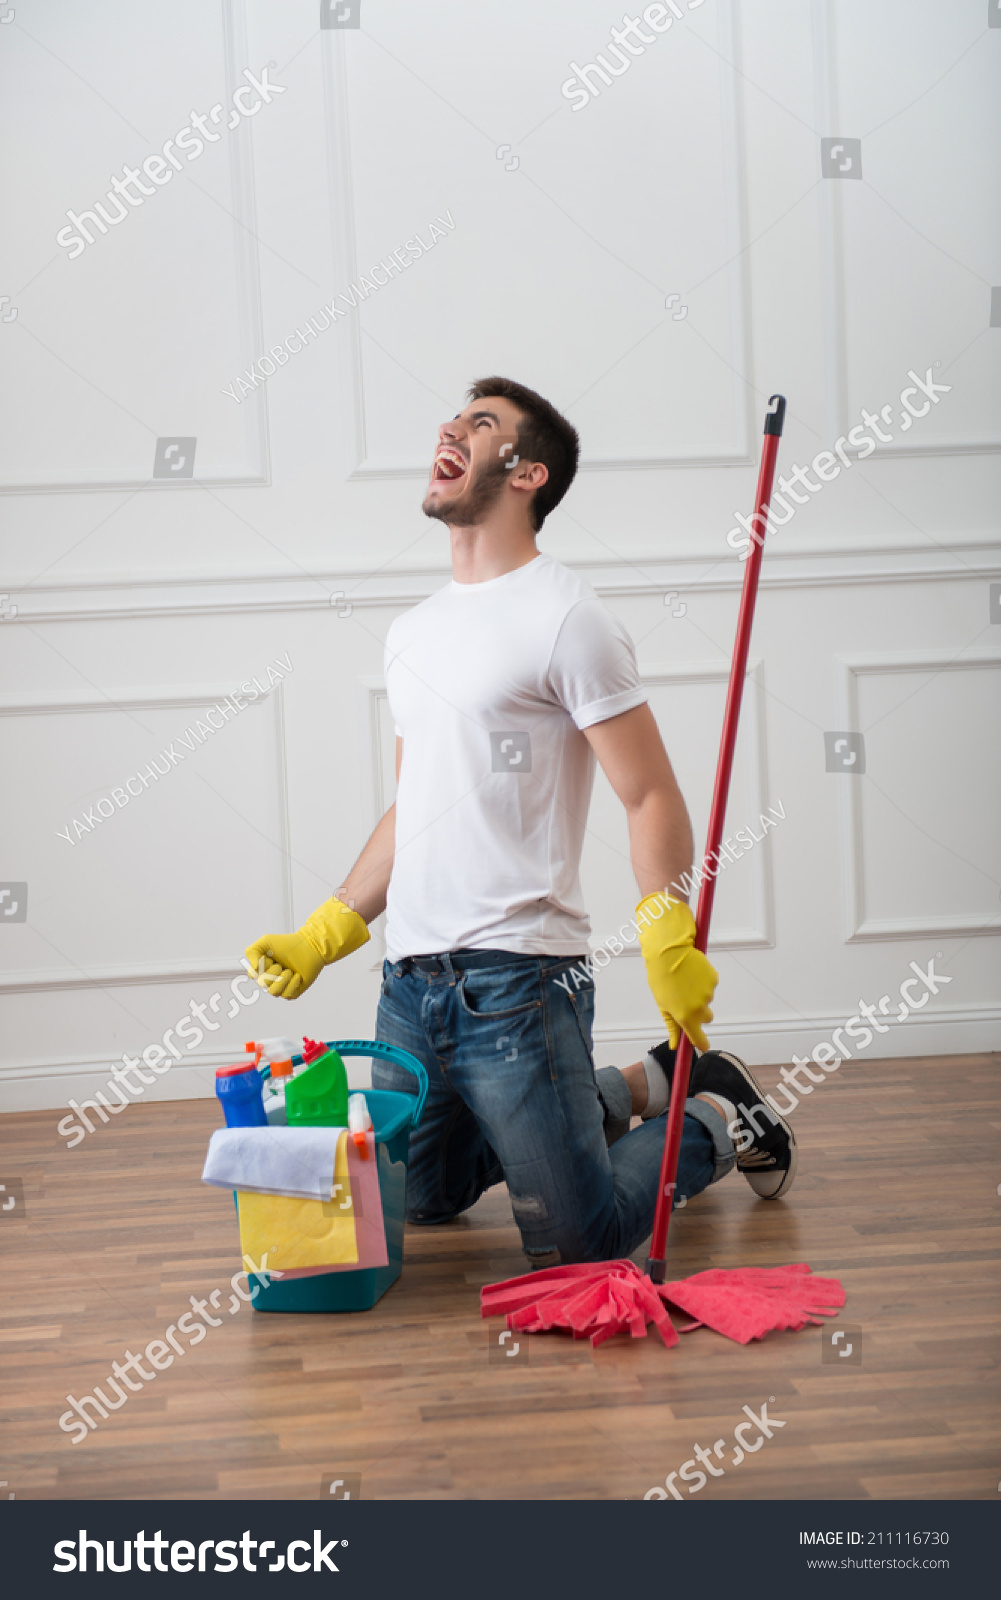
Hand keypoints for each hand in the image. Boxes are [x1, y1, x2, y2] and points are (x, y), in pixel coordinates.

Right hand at [245, 896, 369, 1000]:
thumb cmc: (287, 943)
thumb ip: (252, 952)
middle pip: (263, 983)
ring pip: (274, 992)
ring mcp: (281, 986)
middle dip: (273, 971)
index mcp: (261, 969)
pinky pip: (287, 994)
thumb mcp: (265, 941)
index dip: (261, 966)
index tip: (269, 957)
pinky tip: (297, 975)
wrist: (310, 946)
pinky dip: (292, 983)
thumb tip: (253, 970)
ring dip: (282, 979)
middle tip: (281, 964)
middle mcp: (270, 979)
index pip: (253, 975)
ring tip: (290, 970)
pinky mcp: (293, 991)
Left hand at [636, 892, 717, 1052]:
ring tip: (684, 980)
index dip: (701, 1043)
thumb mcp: (663, 1005)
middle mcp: (700, 1008)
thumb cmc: (661, 978)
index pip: (698, 1039)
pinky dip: (703, 981)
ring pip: (707, 999)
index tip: (702, 1045)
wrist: (668, 952)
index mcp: (685, 1017)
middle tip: (684, 998)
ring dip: (698, 993)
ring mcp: (708, 993)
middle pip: (706, 1018)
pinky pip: (710, 985)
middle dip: (699, 1012)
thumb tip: (675, 1046)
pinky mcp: (714, 979)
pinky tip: (691, 972)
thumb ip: (672, 1027)